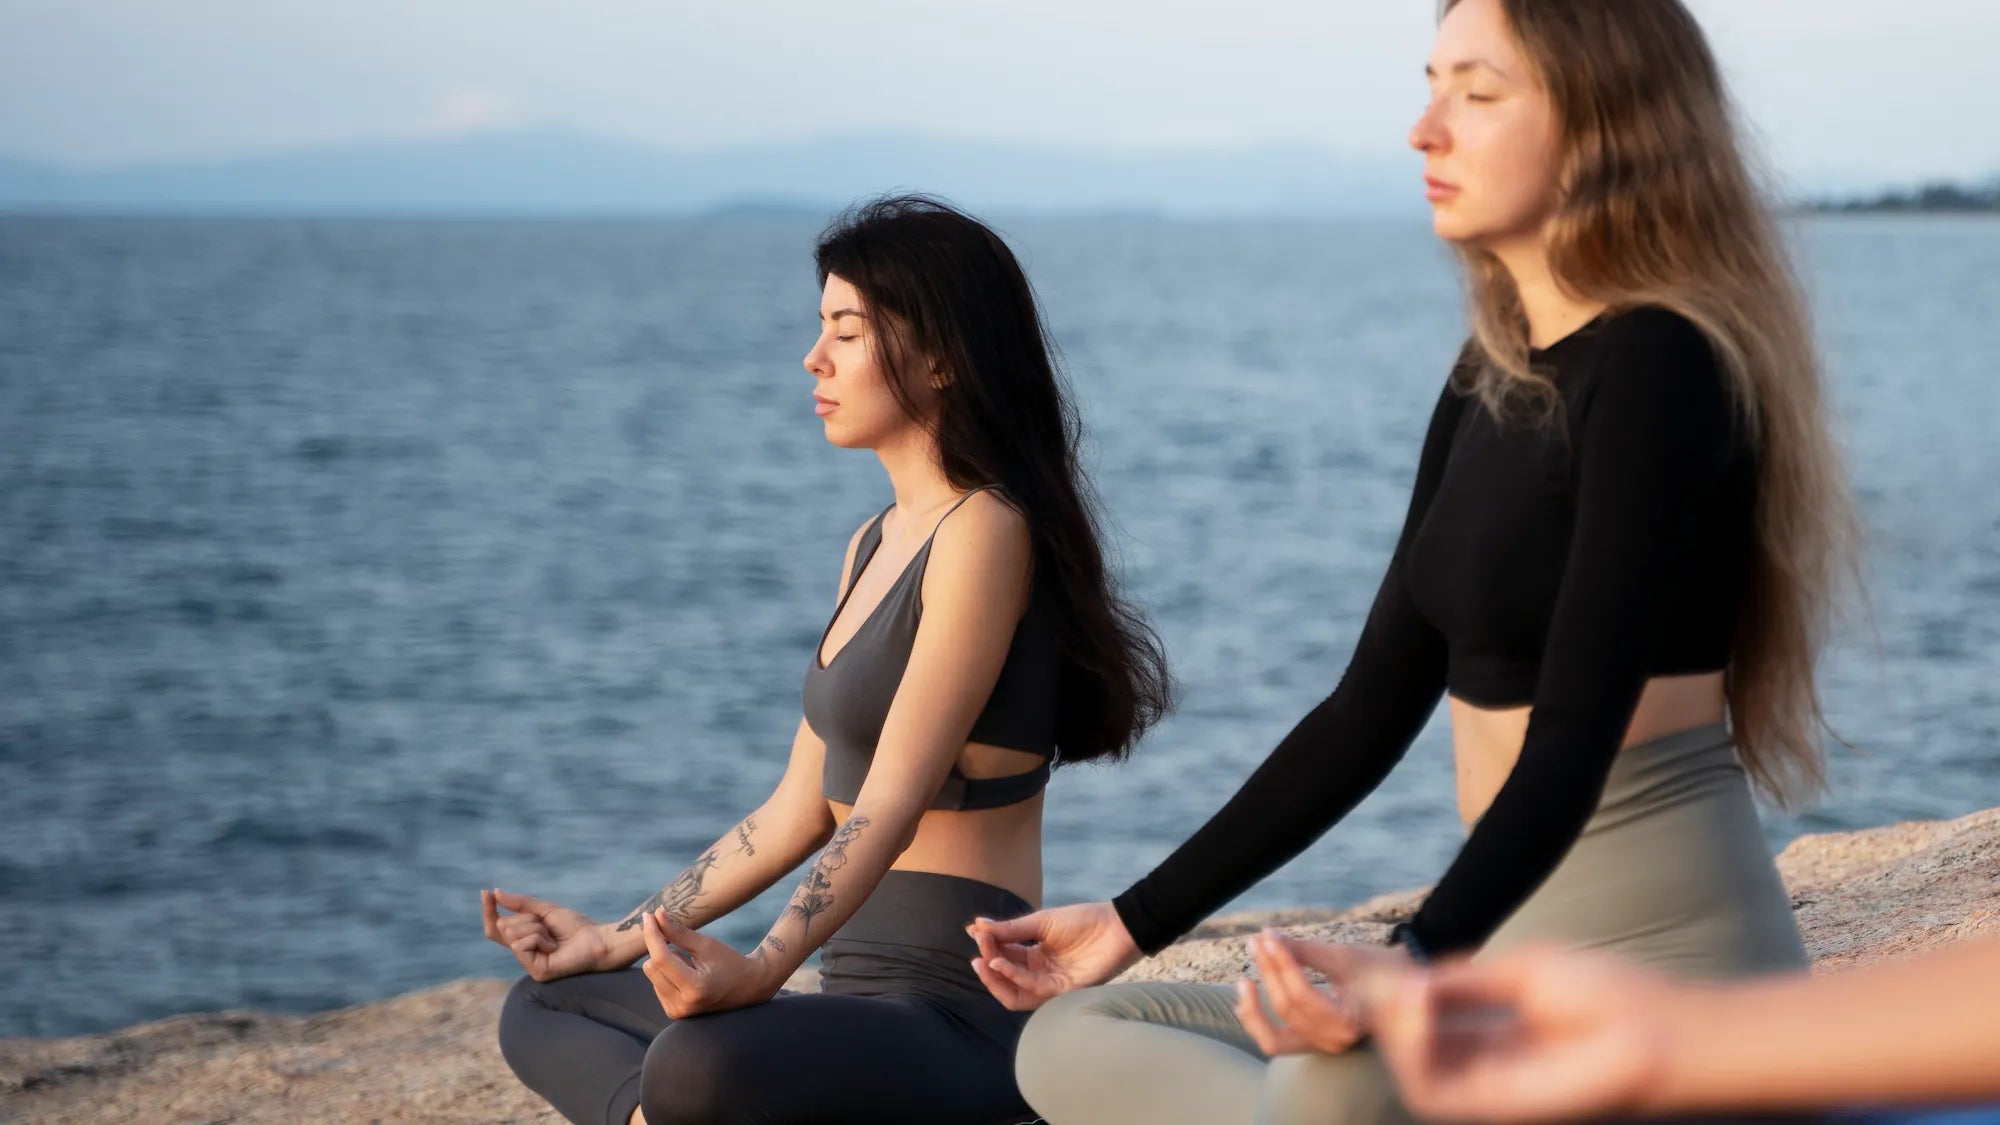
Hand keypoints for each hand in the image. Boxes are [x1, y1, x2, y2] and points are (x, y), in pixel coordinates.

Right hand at [481, 888, 616, 981]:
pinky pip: (521, 945)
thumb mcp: (544, 910)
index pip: (497, 927)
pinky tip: (554, 946)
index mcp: (524, 939)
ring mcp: (529, 964)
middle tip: (547, 926)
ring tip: (553, 937)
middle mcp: (523, 953)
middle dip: (527, 918)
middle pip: (504, 927)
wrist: (598, 939)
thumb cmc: (575, 927)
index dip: (489, 911)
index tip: (485, 892)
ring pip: (512, 934)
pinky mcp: (536, 972)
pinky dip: (538, 938)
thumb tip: (495, 893)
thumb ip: (520, 904)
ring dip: (535, 928)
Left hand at [639, 909, 779, 1017]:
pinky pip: (656, 983)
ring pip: (652, 974)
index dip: (653, 935)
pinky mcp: (673, 1012)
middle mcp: (683, 1004)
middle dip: (660, 949)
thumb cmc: (730, 963)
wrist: (748, 987)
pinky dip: (667, 973)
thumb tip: (656, 914)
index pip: (661, 958)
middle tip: (681, 943)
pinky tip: (687, 975)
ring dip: (665, 962)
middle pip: (651, 967)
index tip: (649, 915)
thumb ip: (678, 932)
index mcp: (694, 987)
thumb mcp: (707, 944)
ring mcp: (677, 1011)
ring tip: (691, 965)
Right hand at [966, 900, 1143, 1010]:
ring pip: (1015, 992)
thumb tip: (977, 926)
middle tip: (976, 954)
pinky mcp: (1063, 992)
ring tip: (985, 961)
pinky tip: (1002, 963)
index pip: (1003, 957)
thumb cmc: (1083, 921)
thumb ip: (1011, 929)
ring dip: (996, 978)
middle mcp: (1039, 974)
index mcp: (1034, 956)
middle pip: (1005, 980)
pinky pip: (1033, 990)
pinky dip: (1014, 978)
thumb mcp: (1041, 922)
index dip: (988, 947)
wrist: (1117, 925)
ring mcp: (1051, 984)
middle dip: (988, 968)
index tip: (974, 932)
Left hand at [1236, 930, 1407, 1055]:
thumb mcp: (1345, 956)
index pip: (1303, 995)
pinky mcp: (1313, 1045)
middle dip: (1269, 971)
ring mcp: (1324, 1047)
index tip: (1269, 935)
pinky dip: (1257, 1026)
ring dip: (1255, 1007)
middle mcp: (1336, 1041)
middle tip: (1258, 940)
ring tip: (1244, 979)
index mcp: (1351, 1020)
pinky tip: (1243, 1002)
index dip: (1281, 963)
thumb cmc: (1380, 969)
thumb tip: (1269, 938)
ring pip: (1275, 1037)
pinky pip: (1276, 1044)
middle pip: (1288, 1009)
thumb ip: (1305, 952)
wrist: (1402, 988)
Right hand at [1369, 944, 1677, 1122]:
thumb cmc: (1611, 995)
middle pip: (1408, 1041)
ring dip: (1393, 1026)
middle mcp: (1484, 1063)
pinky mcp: (1494, 1106)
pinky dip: (1409, 1048)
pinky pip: (1427, 1089)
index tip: (1359, 954)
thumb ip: (1462, 980)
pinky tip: (1417, 1003)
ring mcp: (1488, 1088)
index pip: (1424, 1014)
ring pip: (1410, 1068)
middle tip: (1377, 969)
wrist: (1661, 1030)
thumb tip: (1402, 977)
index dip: (1388, 986)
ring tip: (1404, 987)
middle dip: (1382, 1003)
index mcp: (1494, 1031)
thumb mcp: (1521, 971)